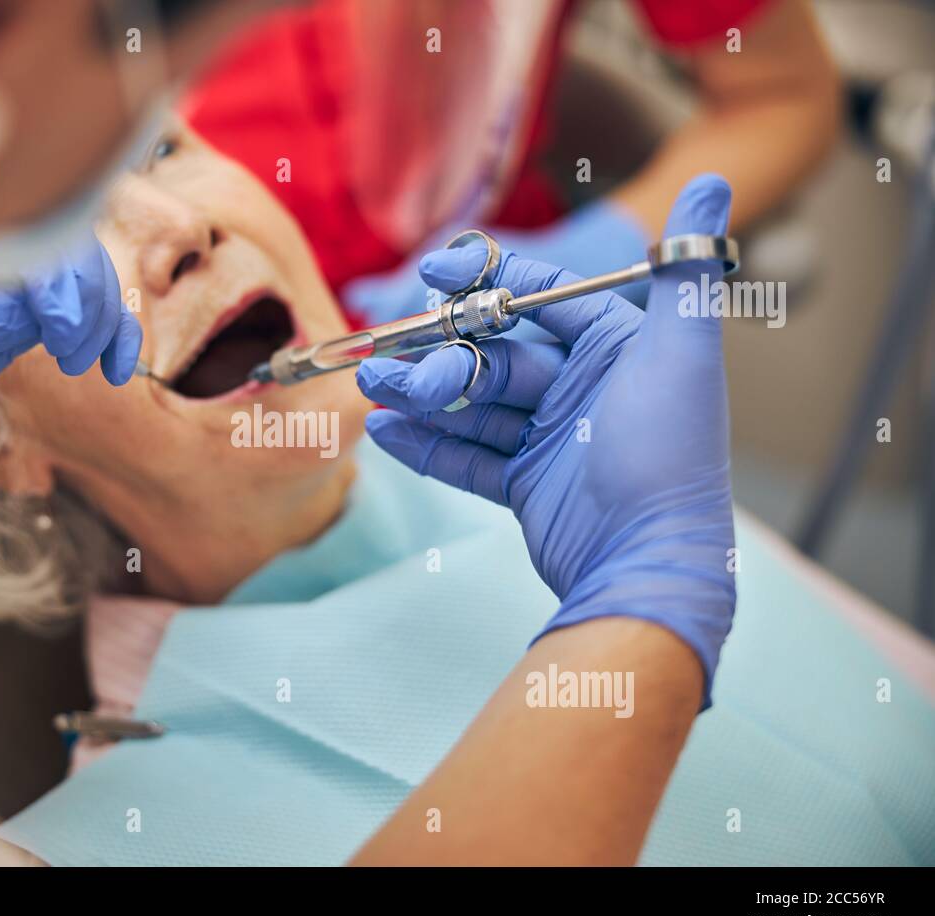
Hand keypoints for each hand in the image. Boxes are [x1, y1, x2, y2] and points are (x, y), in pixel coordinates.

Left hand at [0, 239, 141, 441]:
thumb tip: (45, 307)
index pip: (34, 234)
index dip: (62, 277)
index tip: (61, 331)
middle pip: (70, 250)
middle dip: (90, 300)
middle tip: (75, 355)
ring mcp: (3, 284)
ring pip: (84, 282)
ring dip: (109, 320)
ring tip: (106, 369)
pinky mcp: (14, 318)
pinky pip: (75, 318)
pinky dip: (106, 338)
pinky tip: (119, 370)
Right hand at [355, 175, 735, 704]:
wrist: (648, 561)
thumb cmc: (668, 451)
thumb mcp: (681, 351)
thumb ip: (685, 267)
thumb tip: (716, 178)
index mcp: (614, 347)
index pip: (540, 298)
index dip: (488, 281)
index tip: (436, 269)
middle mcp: (582, 387)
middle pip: (496, 356)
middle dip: (441, 356)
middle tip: (391, 363)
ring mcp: (551, 438)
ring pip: (475, 405)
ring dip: (423, 397)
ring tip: (374, 390)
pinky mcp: (527, 484)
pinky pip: (468, 457)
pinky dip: (428, 445)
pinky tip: (385, 433)